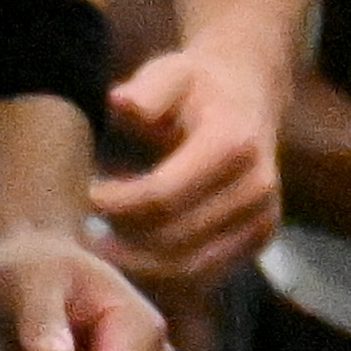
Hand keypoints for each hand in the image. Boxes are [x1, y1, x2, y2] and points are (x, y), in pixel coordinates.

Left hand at [94, 37, 285, 280]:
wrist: (247, 98)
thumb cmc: (194, 89)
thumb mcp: (168, 75)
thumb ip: (146, 91)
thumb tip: (122, 102)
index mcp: (234, 144)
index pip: (164, 194)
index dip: (117, 203)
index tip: (88, 194)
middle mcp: (257, 187)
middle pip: (174, 237)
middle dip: (123, 238)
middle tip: (88, 228)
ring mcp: (262, 218)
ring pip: (188, 266)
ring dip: (139, 261)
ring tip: (106, 243)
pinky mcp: (259, 239)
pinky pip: (205, 274)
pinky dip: (164, 273)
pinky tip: (134, 252)